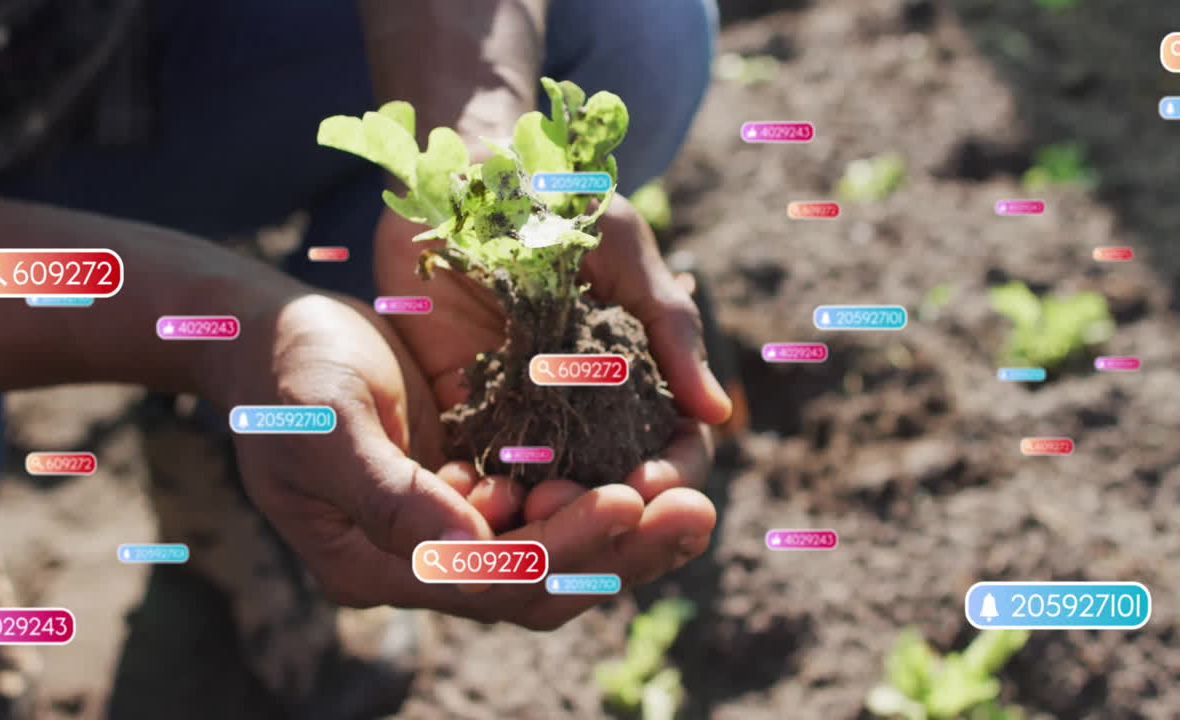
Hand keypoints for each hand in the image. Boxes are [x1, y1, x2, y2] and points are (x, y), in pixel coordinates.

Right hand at [211, 286, 712, 627]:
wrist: (273, 336)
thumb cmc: (287, 376)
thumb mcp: (323, 428)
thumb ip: (390, 494)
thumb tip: (469, 546)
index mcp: (377, 566)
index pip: (488, 581)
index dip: (562, 547)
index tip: (628, 499)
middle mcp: (423, 562)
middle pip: (538, 583)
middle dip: (619, 550)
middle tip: (696, 511)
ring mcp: (452, 527)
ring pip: (554, 552)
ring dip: (625, 531)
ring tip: (693, 498)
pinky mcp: (475, 485)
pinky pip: (549, 508)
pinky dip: (597, 493)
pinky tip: (649, 466)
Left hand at [375, 190, 732, 599]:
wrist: (462, 182)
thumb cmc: (556, 203)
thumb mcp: (625, 253)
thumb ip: (670, 327)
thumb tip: (717, 413)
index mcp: (640, 377)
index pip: (674, 447)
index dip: (672, 475)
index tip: (652, 486)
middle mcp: (591, 410)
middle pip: (616, 487)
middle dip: (610, 509)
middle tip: (585, 507)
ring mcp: (529, 418)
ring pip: (553, 493)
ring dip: (550, 514)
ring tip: (533, 511)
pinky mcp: (467, 416)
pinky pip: (483, 472)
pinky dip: (487, 496)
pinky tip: (482, 504)